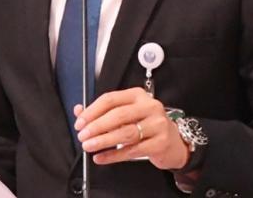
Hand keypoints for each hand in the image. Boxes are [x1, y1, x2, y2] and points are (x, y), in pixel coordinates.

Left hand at [73, 87, 188, 169]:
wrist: (173, 142)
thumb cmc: (147, 126)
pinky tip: (102, 157)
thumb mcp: (127, 114)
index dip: (92, 111)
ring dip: (103, 140)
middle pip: (118, 115)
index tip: (80, 122)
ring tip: (89, 146)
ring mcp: (157, 124)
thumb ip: (102, 112)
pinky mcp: (160, 142)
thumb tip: (79, 111)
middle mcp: (149, 106)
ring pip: (125, 132)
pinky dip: (114, 155)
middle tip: (83, 135)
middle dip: (96, 126)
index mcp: (138, 95)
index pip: (111, 99)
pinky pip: (132, 150)